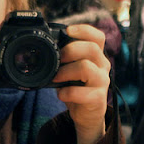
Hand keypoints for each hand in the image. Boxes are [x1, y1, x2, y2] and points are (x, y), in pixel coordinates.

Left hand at [53, 24, 110, 143]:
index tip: (68, 31)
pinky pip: (81, 92)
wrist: (87, 113)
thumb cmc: (77, 87)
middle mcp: (102, 66)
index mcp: (96, 56)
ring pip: (86, 68)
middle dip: (70, 50)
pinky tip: (61, 94)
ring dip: (66, 71)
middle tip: (58, 58)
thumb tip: (41, 47)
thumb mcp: (72, 69)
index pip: (97, 37)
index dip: (84, 30)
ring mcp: (102, 82)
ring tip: (56, 77)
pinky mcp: (97, 98)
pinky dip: (66, 93)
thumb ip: (64, 58)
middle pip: (92, 48)